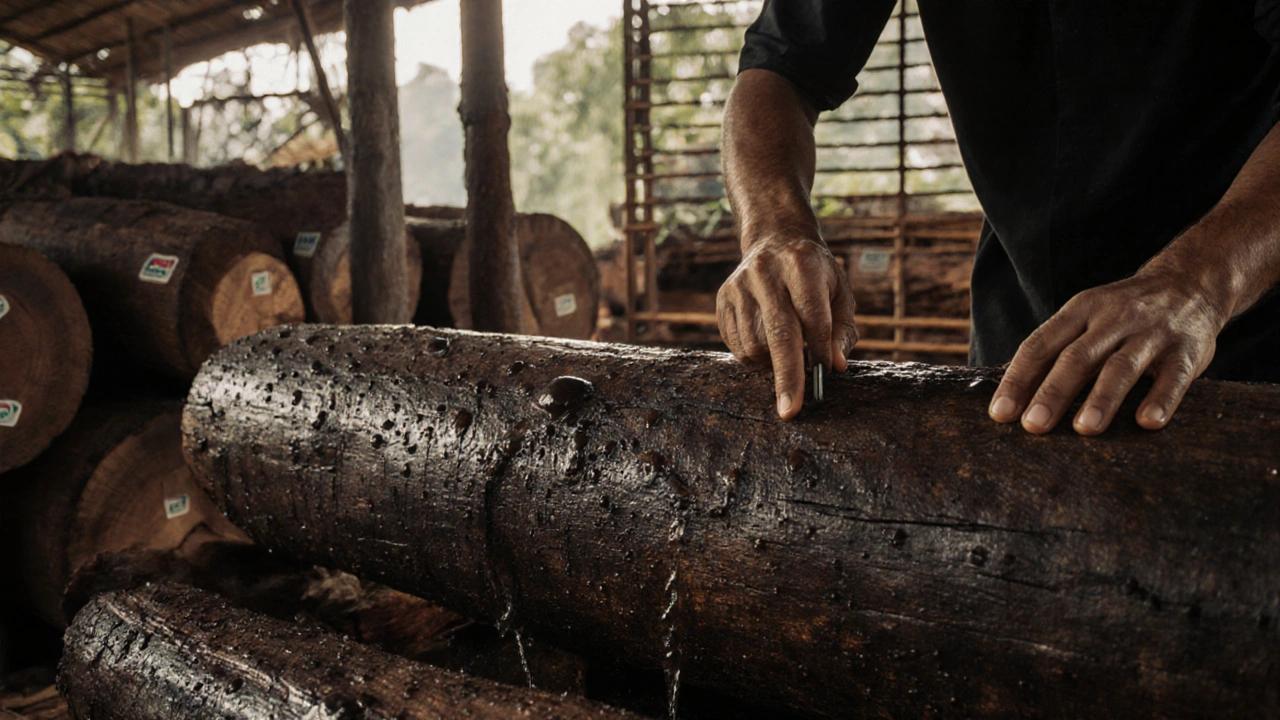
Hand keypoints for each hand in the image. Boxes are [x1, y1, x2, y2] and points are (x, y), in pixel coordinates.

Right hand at [717, 236, 857, 418]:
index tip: (824, 377)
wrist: (775, 239)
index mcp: (801, 264)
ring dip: (773, 364)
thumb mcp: (839, 292)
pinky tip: (768, 343)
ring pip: (754, 345)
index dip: (819, 349)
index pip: (812, 316)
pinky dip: (755, 357)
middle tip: (791, 412)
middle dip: (786, 376)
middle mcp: (766, 272)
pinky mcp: (723, 299)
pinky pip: (737, 345)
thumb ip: (842, 330)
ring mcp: (739, 286)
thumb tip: (833, 365)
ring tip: (787, 352)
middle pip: (778, 335)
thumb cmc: (815, 274)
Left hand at [988, 268, 1228, 434]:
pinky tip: (1147, 422)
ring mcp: (1151, 334)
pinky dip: (1161, 399)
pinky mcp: (1187, 350)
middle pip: (1077, 357)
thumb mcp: (1086, 317)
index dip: (1018, 379)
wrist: (1190, 283)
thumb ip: (1056, 350)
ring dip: (1103, 399)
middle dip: (1053, 392)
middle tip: (1033, 426)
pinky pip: (1174, 377)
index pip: (1040, 345)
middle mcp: (1113, 319)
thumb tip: (1012, 397)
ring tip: (1085, 429)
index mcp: (1080, 310)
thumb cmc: (1122, 315)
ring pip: (1122, 367)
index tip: (1000, 413)